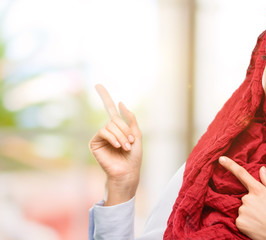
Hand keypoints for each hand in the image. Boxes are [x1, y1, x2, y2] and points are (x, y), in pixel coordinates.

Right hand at [89, 84, 141, 205]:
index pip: (110, 109)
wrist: (128, 171)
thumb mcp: (136, 134)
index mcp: (118, 127)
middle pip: (114, 118)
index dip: (105, 96)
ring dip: (121, 135)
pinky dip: (113, 138)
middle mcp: (108, 130)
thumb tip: (121, 103)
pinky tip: (118, 146)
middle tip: (130, 142)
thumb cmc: (134, 156)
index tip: (98, 85)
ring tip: (125, 146)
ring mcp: (101, 136)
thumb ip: (130, 119)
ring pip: (110, 125)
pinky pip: (103, 131)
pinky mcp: (94, 143)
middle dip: (125, 129)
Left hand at [219, 156, 265, 239]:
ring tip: (263, 219)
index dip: (230, 165)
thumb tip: (262, 168)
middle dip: (253, 202)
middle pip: (245, 197)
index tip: (220, 158)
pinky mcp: (239, 222)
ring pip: (243, 208)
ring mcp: (242, 211)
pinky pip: (241, 219)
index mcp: (258, 190)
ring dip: (250, 213)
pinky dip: (247, 222)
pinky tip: (257, 226)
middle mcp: (247, 199)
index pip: (241, 173)